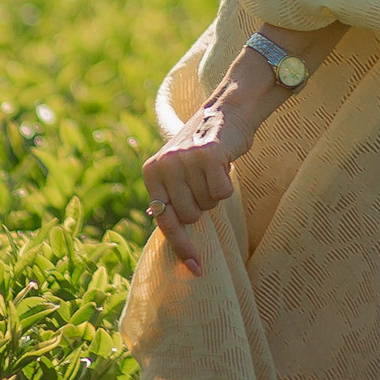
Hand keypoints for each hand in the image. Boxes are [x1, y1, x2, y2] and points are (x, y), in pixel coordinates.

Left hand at [140, 75, 268, 275]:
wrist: (227, 110)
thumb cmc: (204, 150)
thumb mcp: (178, 172)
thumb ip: (172, 200)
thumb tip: (181, 249)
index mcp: (151, 172)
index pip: (164, 221)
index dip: (182, 246)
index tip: (196, 269)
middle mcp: (164, 165)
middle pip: (190, 216)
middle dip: (204, 205)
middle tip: (206, 181)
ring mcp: (184, 159)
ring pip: (208, 205)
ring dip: (216, 193)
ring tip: (213, 169)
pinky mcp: (207, 155)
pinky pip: (223, 194)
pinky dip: (228, 184)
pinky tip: (224, 164)